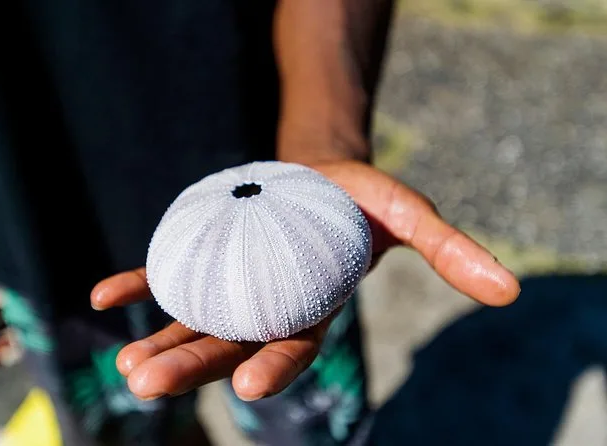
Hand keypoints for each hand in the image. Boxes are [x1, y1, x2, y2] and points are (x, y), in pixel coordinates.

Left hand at [91, 160, 519, 400]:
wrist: (320, 171)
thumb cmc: (362, 198)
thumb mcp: (410, 214)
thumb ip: (451, 252)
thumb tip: (509, 288)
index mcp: (311, 306)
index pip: (290, 345)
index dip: (271, 365)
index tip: (246, 382)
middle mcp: (266, 308)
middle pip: (228, 345)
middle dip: (192, 368)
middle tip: (146, 385)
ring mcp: (232, 286)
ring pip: (193, 323)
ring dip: (159, 343)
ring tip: (128, 367)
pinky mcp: (206, 259)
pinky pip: (165, 275)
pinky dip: (136, 286)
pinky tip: (104, 297)